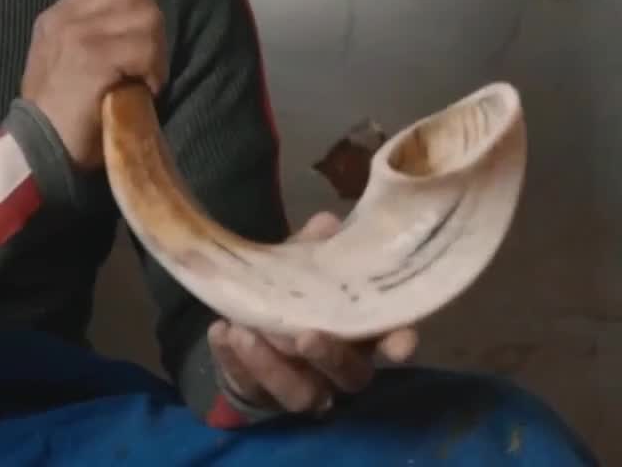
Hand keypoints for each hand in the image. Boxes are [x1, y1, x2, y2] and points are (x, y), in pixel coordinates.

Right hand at [20, 0, 168, 169]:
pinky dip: (154, 70)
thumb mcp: (57, 60)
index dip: (132, 4)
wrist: (36, 150)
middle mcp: (66, 17)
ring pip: (145, 16)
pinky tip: (145, 89)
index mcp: (57, 15)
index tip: (135, 38)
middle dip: (151, 24)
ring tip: (146, 76)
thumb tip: (126, 25)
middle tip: (148, 60)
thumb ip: (83, 34)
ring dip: (155, 50)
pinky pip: (144, 47)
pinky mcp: (94, 57)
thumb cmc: (55, 115)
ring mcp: (79, 34)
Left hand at [206, 212, 419, 414]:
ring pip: (300, 394)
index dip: (399, 344)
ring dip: (273, 367)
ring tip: (245, 332)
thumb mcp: (304, 265)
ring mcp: (303, 388)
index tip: (398, 346)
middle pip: (350, 377)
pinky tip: (222, 331)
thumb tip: (326, 223)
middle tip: (305, 336)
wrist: (252, 325)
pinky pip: (250, 387)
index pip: (392, 342)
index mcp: (361, 333)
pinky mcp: (263, 397)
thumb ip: (316, 249)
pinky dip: (234, 361)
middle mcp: (340, 369)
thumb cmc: (294, 292)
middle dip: (330, 358)